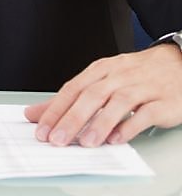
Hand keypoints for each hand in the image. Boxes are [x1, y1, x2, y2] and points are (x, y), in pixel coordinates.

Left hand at [24, 44, 181, 145]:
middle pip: (91, 95)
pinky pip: (146, 113)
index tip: (41, 128)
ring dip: (100, 123)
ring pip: (118, 103)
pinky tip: (117, 139)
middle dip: (72, 118)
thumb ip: (71, 98)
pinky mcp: (163, 101)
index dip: (55, 109)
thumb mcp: (102, 79)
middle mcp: (119, 76)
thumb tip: (36, 113)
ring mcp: (142, 87)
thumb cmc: (137, 74)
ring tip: (86, 142)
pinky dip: (130, 126)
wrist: (178, 62)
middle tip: (57, 139)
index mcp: (101, 70)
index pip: (73, 89)